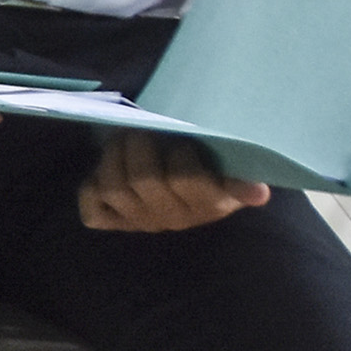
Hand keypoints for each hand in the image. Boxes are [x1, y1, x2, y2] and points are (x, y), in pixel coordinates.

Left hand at [79, 127, 269, 232]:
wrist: (192, 203)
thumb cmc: (212, 172)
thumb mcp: (233, 172)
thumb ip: (241, 178)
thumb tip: (259, 193)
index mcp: (207, 204)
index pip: (187, 179)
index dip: (181, 156)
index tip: (185, 140)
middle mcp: (172, 217)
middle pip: (143, 179)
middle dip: (138, 145)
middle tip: (141, 127)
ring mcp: (140, 222)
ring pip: (114, 189)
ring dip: (112, 158)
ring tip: (122, 139)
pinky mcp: (113, 223)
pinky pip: (92, 211)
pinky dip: (91, 188)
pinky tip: (103, 174)